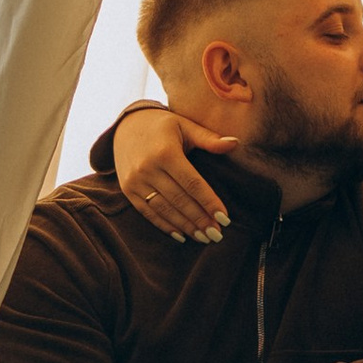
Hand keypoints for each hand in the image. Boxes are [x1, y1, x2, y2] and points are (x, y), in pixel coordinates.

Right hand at [115, 103, 238, 242]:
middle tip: (217, 234)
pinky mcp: (127, 189)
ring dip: (185, 226)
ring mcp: (135, 181)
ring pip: (164, 209)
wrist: (126, 125)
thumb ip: (209, 138)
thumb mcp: (186, 126)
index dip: (209, 202)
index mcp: (165, 152)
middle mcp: (148, 168)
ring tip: (203, 237)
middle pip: (179, 200)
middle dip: (199, 219)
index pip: (192, 183)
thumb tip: (235, 143)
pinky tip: (181, 235)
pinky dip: (164, 225)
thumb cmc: (164, 126)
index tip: (225, 218)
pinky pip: (147, 212)